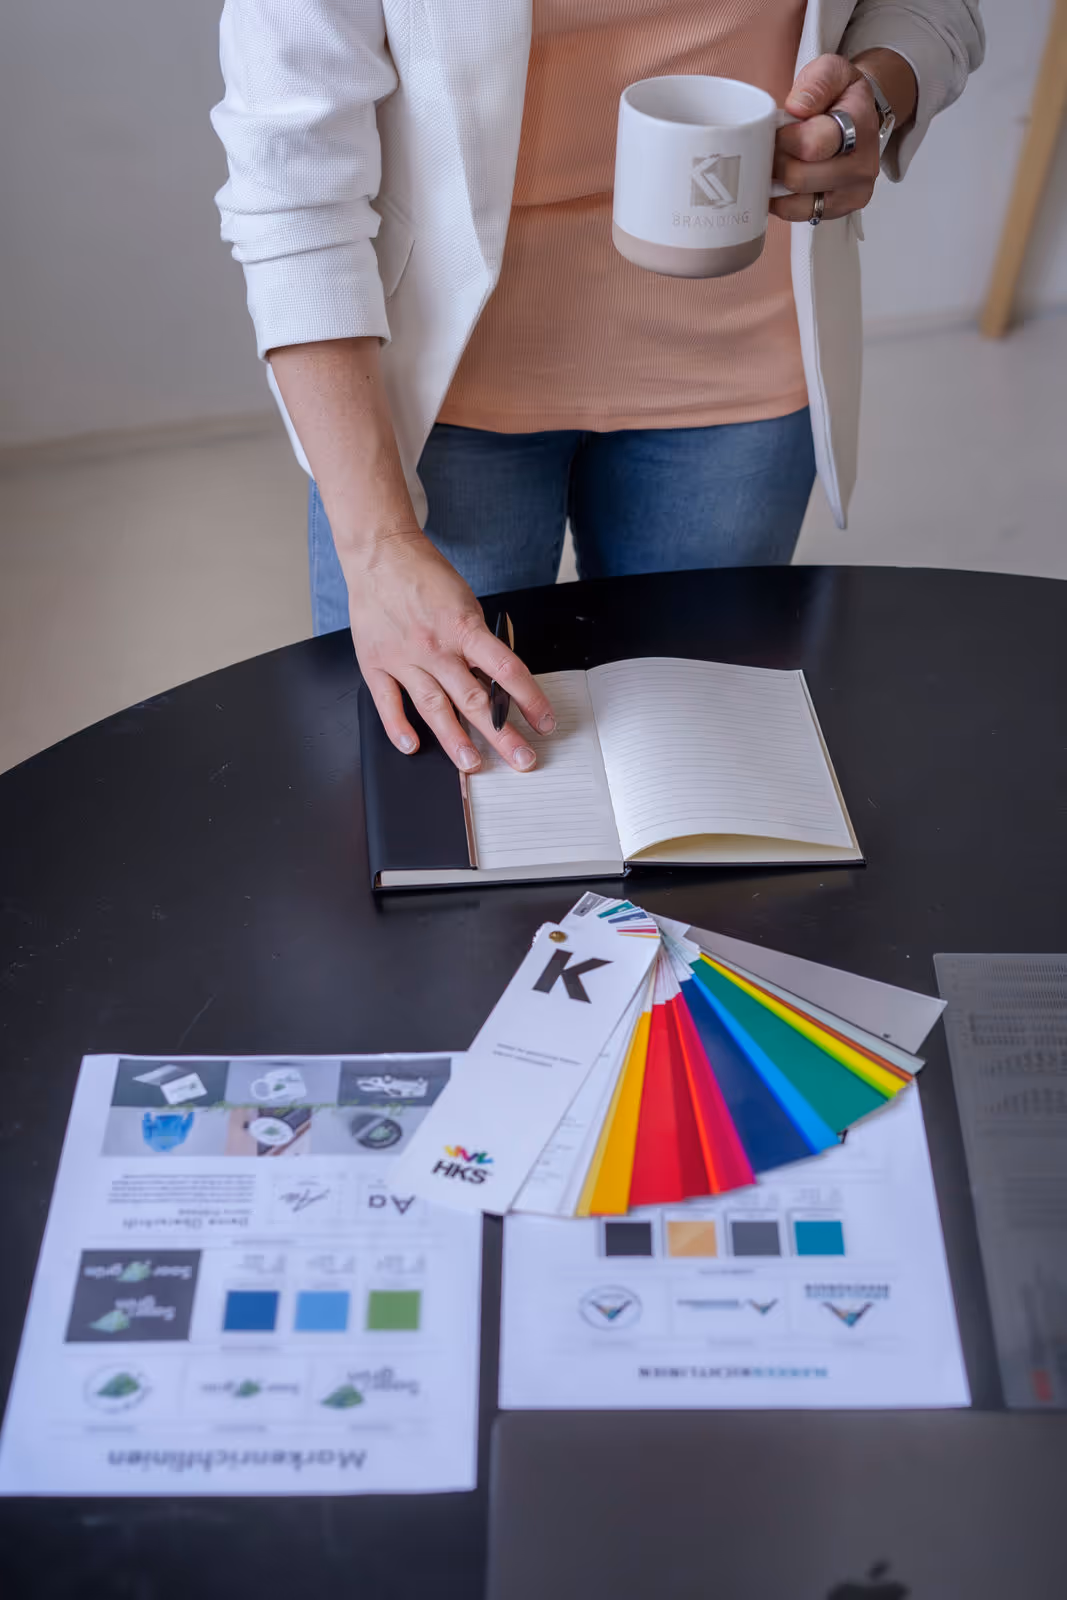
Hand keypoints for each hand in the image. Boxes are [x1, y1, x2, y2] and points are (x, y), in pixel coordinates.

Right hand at [348, 527, 556, 772]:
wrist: (380, 553)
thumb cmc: (425, 576)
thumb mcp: (465, 601)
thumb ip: (478, 641)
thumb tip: (496, 680)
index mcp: (463, 628)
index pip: (507, 671)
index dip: (530, 700)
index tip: (544, 721)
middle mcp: (435, 646)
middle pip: (473, 699)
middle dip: (501, 735)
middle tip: (521, 759)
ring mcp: (404, 657)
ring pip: (433, 707)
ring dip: (455, 740)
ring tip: (472, 763)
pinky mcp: (376, 662)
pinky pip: (388, 702)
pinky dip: (398, 728)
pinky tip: (412, 746)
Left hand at [770, 54, 881, 223]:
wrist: (858, 115)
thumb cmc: (839, 95)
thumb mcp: (830, 71)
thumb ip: (816, 83)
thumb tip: (797, 109)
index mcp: (860, 126)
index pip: (812, 145)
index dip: (785, 138)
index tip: (780, 129)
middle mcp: (863, 165)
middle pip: (799, 177)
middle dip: (777, 161)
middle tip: (775, 147)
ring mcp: (853, 193)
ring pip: (796, 201)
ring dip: (778, 183)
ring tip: (779, 163)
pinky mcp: (840, 211)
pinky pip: (797, 214)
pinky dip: (781, 200)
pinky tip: (781, 182)